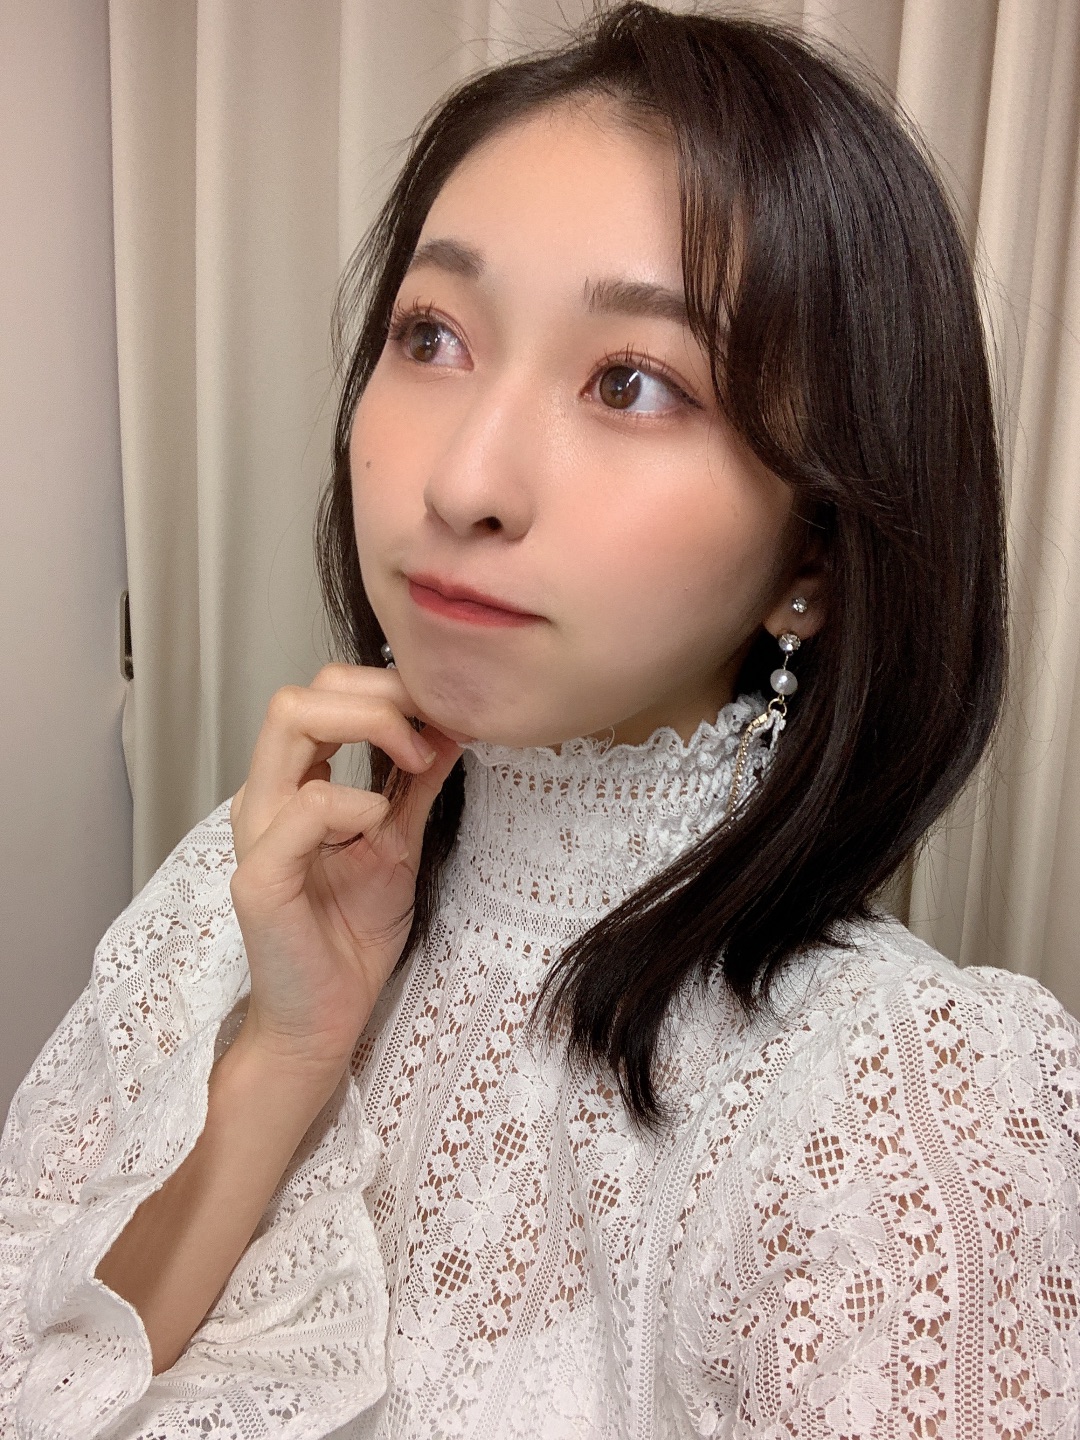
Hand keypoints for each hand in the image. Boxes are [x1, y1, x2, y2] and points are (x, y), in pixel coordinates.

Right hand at [228, 663, 463, 1087]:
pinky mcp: (260, 875)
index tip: (441, 716)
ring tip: (416, 759)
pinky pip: (306, 806)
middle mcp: (266, 798)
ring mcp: (257, 832)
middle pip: (300, 694)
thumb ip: (415, 786)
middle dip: (379, 693)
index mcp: (292, 787)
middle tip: (432, 726)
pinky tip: (381, 827)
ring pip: (291, 721)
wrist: (323, 1020)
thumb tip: (452, 726)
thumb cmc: (351, 937)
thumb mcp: (399, 843)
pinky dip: (356, 802)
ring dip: (370, 725)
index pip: (322, 695)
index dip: (384, 688)